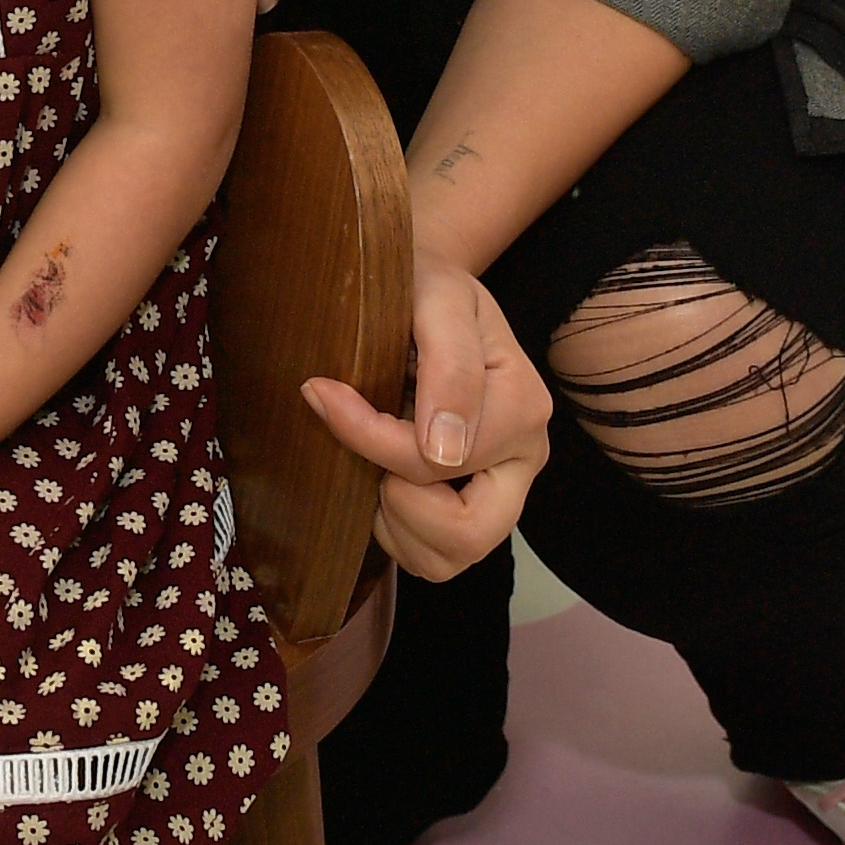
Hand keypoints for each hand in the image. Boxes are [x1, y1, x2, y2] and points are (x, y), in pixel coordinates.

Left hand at [302, 256, 550, 582]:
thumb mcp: (437, 297)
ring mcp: (502, 487)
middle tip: (368, 459)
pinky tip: (383, 486)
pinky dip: (401, 536)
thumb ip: (449, 365)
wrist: (426, 286)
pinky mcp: (478, 505)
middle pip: (469, 535)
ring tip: (374, 470)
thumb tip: (446, 450)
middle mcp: (522, 456)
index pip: (435, 460)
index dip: (368, 436)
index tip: (322, 392)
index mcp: (521, 405)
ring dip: (397, 525)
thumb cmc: (426, 286)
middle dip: (399, 506)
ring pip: (452, 558)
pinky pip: (438, 558)